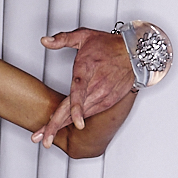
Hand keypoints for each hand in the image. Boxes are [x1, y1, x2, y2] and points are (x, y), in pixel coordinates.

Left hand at [34, 27, 134, 146]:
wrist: (134, 53)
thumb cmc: (109, 45)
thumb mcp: (84, 36)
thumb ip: (62, 39)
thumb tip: (45, 41)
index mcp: (87, 70)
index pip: (80, 91)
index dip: (77, 108)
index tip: (76, 122)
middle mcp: (96, 86)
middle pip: (74, 111)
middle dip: (56, 127)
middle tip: (43, 140)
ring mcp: (102, 96)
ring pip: (79, 116)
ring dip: (62, 127)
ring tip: (46, 138)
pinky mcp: (107, 102)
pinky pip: (88, 114)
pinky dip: (75, 120)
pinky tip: (62, 125)